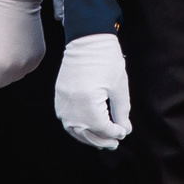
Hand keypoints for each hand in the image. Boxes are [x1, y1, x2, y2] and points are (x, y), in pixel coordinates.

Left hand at [0, 0, 47, 91]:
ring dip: (6, 66)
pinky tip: (14, 44)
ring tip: (4, 44)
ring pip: (13, 76)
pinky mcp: (39, 56)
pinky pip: (24, 67)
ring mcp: (32, 63)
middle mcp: (19, 69)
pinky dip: (17, 61)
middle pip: (0, 83)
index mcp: (1, 67)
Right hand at [55, 33, 130, 149]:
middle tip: (114, 143)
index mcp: (88, 101)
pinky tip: (87, 129)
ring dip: (87, 137)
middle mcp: (72, 104)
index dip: (114, 133)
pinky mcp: (59, 96)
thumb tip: (124, 129)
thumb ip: (121, 111)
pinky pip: (65, 119)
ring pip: (73, 129)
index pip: (101, 127)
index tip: (123, 132)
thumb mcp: (119, 87)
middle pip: (86, 132)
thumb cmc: (106, 59)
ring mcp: (63, 100)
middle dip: (101, 140)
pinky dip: (76, 128)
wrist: (87, 39)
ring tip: (101, 140)